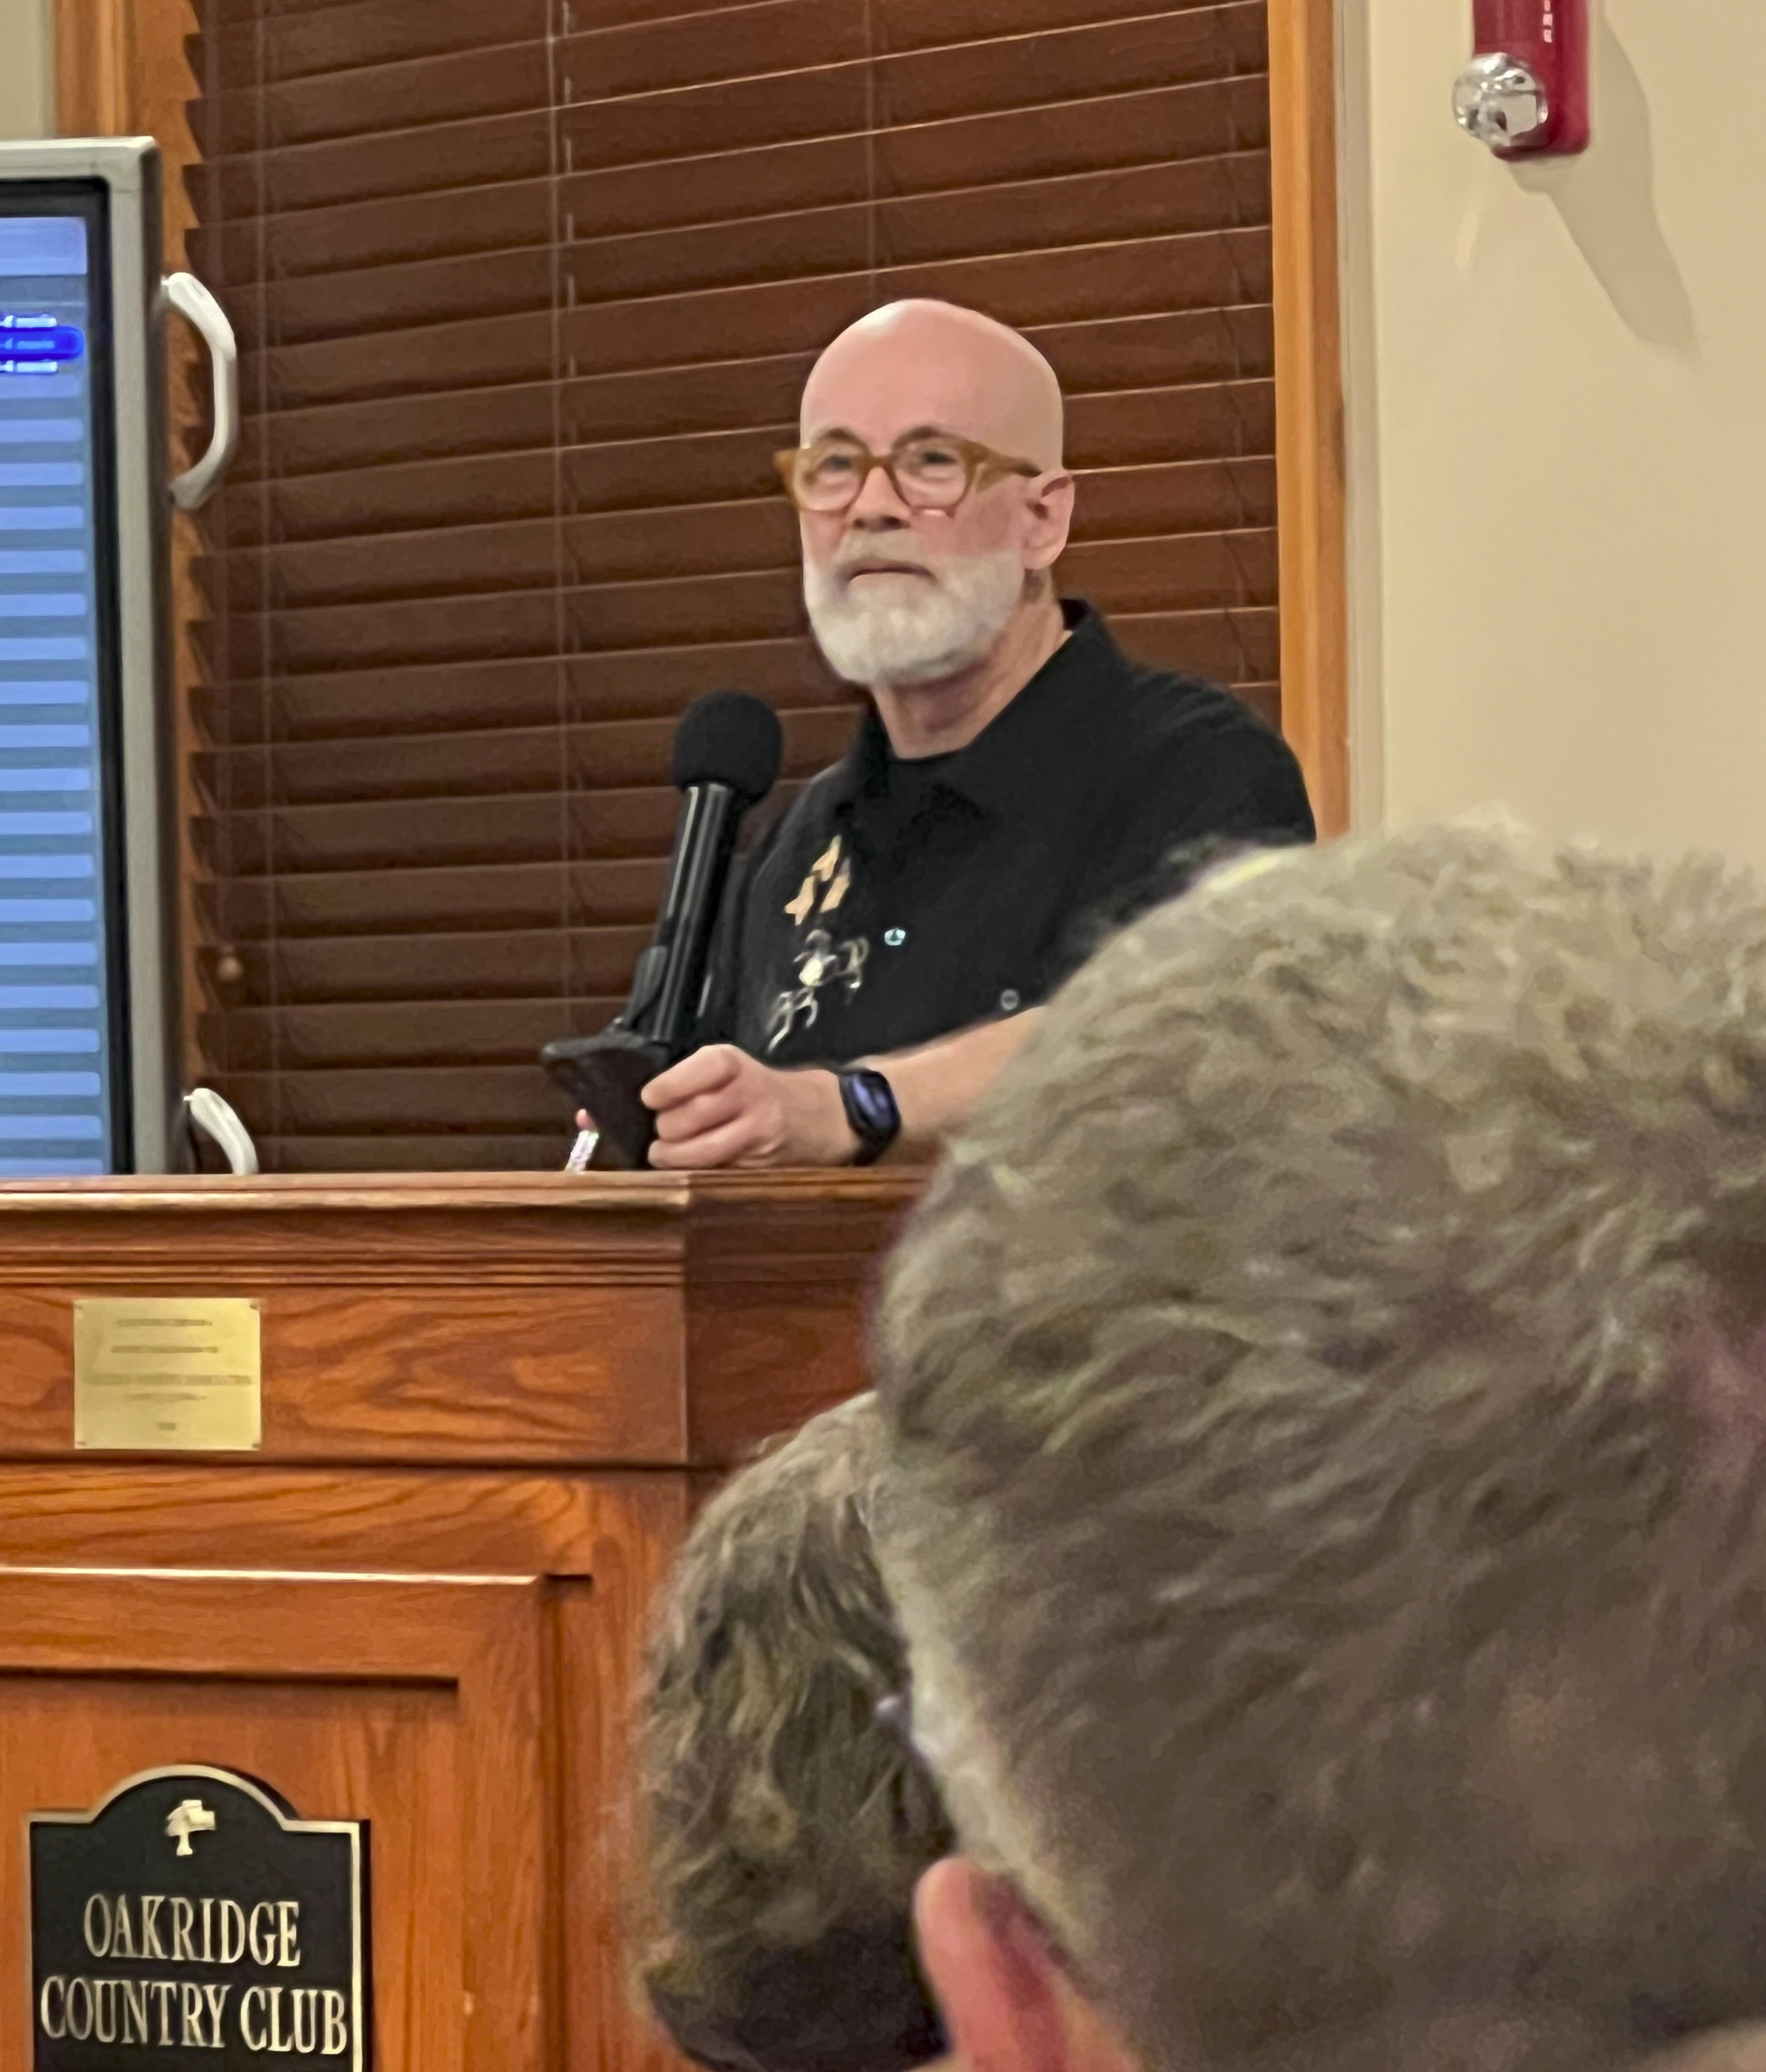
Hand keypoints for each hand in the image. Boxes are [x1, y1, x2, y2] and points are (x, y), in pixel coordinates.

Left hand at [639, 1046, 856, 1169]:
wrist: (819, 1115)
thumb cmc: (756, 1090)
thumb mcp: (728, 1071)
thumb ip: (687, 1082)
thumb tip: (629, 1111)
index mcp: (732, 1064)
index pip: (697, 1071)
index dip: (667, 1088)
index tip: (650, 1099)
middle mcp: (749, 1093)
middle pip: (692, 1115)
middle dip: (666, 1129)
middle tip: (663, 1131)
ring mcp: (759, 1130)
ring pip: (703, 1150)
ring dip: (673, 1156)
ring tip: (665, 1153)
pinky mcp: (763, 1162)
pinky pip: (718, 1170)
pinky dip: (695, 1171)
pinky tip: (690, 1167)